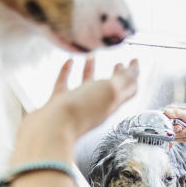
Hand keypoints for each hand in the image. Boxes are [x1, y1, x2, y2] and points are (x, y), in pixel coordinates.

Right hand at [11, 57, 139, 164]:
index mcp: (111, 103)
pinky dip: (67, 72)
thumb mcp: (110, 91)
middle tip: (119, 63)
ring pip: (86, 86)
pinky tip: (69, 62)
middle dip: (117, 75)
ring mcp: (76, 105)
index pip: (128, 89)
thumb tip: (133, 70)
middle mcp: (95, 105)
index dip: (134, 75)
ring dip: (91, 71)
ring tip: (92, 56)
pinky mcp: (57, 103)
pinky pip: (64, 85)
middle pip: (110, 89)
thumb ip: (122, 80)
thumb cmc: (81, 111)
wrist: (51, 129)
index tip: (135, 60)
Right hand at [163, 104, 185, 142]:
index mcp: (172, 112)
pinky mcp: (179, 136)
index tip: (178, 127)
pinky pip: (179, 140)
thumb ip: (176, 113)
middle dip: (180, 131)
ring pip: (174, 136)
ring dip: (185, 135)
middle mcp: (171, 120)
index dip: (168, 125)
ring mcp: (175, 129)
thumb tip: (166, 112)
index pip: (163, 119)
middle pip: (169, 129)